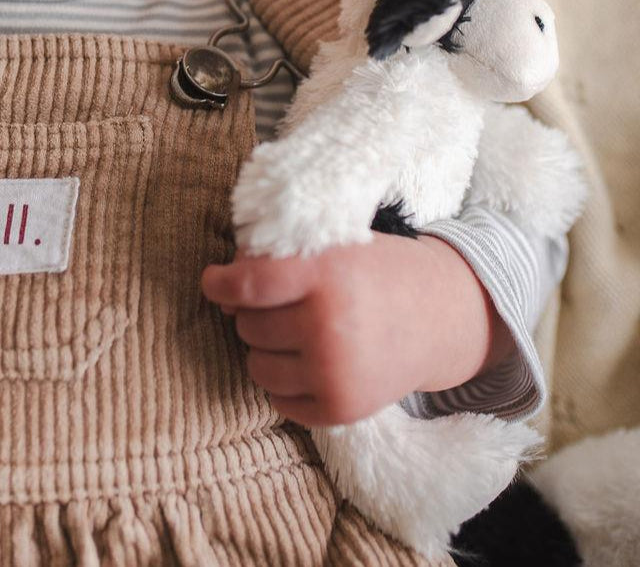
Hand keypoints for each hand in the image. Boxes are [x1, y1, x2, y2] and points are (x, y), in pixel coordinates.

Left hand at [200, 233, 511, 426]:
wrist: (440, 316)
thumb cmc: (373, 271)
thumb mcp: (331, 245)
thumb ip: (275, 259)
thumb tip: (222, 294)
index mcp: (325, 275)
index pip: (247, 285)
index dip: (219, 283)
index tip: (214, 282)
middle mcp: (328, 326)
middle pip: (248, 325)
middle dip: (256, 313)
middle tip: (290, 304)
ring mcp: (336, 373)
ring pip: (256, 366)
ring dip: (268, 349)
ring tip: (302, 332)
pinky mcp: (342, 409)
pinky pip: (278, 401)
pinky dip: (286, 383)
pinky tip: (313, 361)